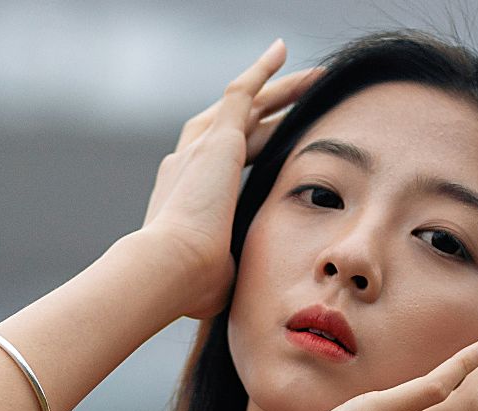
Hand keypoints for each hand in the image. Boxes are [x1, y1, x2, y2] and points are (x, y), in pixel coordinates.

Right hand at [137, 38, 325, 321]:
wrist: (169, 268)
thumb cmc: (190, 286)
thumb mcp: (218, 277)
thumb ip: (233, 272)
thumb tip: (247, 292)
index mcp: (186, 196)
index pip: (222, 163)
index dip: (248, 149)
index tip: (269, 144)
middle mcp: (188, 164)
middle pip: (233, 127)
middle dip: (266, 113)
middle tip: (294, 102)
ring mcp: (200, 148)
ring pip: (244, 106)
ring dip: (276, 90)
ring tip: (308, 78)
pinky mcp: (215, 138)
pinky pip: (241, 93)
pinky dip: (261, 71)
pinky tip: (282, 51)